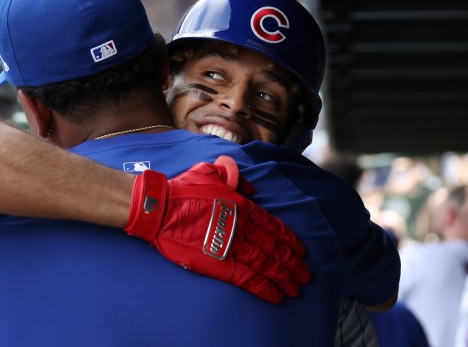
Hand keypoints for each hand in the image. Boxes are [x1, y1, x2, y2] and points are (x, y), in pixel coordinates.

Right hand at [125, 155, 310, 303]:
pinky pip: (248, 279)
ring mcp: (233, 247)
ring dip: (284, 277)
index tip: (301, 250)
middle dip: (293, 263)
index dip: (289, 239)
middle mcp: (243, 227)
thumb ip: (232, 175)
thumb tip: (249, 187)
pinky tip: (276, 295)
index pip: (273, 226)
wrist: (161, 209)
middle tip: (306, 274)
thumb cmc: (183, 189)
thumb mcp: (211, 171)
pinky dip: (264, 288)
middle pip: (275, 248)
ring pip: (267, 265)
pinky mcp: (220, 265)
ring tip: (296, 288)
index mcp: (242, 206)